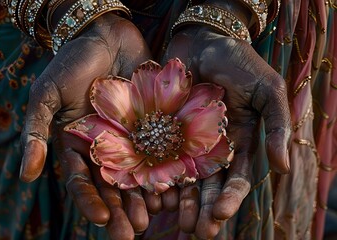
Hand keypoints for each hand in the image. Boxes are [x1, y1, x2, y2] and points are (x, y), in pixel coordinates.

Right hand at [20, 13, 151, 238]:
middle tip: (133, 231)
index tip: (101, 220)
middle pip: (115, 184)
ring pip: (140, 172)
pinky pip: (161, 149)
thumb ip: (37, 133)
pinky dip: (167, 168)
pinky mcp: (154, 123)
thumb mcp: (47, 96)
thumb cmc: (72, 63)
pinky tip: (175, 187)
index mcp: (81, 145)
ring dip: (146, 196)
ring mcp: (133, 136)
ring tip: (155, 216)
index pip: (84, 180)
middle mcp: (108, 146)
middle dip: (122, 208)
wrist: (105, 35)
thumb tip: (26, 176)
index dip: (91, 201)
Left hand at [164, 26, 290, 238]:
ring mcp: (185, 140)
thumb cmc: (238, 62)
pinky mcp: (162, 129)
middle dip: (202, 209)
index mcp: (237, 142)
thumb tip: (283, 168)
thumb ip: (278, 126)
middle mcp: (210, 147)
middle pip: (207, 185)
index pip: (235, 177)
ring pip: (182, 177)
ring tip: (174, 223)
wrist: (203, 40)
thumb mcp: (267, 90)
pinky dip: (157, 176)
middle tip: (195, 231)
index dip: (229, 198)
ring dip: (179, 201)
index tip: (219, 215)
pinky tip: (152, 195)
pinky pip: (159, 156)